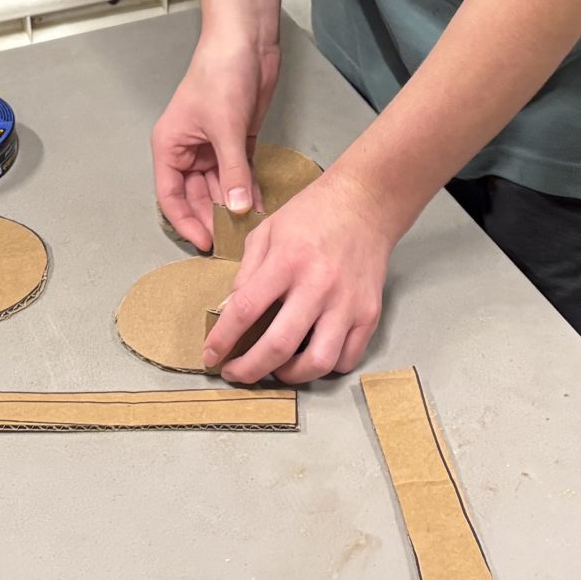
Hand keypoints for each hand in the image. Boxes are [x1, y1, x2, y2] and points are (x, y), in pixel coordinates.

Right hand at [151, 32, 280, 253]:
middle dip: (213, 217)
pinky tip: (261, 206)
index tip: (204, 243)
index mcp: (171, 145)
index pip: (170, 195)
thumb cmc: (220, 73)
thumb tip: (238, 209)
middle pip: (197, 195)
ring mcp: (215, 145)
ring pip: (221, 186)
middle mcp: (190, 149)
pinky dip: (249, 189)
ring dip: (234, 205)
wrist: (246, 42)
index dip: (185, 221)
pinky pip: (241, 173)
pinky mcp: (238, 139)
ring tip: (250, 230)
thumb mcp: (225, 128)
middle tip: (232, 242)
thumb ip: (232, 172)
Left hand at [204, 168, 399, 386]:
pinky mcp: (370, 313)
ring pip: (318, 362)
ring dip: (290, 376)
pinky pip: (347, 359)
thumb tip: (229, 310)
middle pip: (279, 346)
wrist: (365, 203)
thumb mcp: (267, 230)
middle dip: (250, 370)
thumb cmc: (311, 214)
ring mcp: (347, 303)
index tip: (211, 355)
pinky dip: (326, 368)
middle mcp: (318, 285)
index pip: (247, 309)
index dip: (223, 339)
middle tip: (236, 374)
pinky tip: (311, 356)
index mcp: (287, 260)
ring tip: (276, 370)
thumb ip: (247, 271)